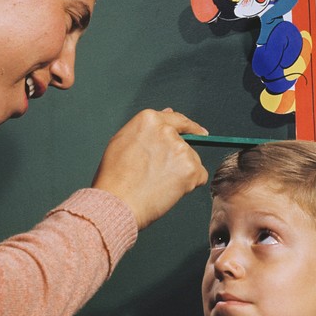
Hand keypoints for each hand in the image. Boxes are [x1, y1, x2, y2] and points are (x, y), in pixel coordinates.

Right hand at [92, 109, 208, 229]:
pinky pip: (199, 177)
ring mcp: (181, 150)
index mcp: (149, 120)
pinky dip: (189, 185)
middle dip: (177, 158)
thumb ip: (148, 128)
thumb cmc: (115, 176)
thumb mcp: (123, 141)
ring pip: (191, 161)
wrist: (117, 203)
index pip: (177, 120)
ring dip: (182, 172)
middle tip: (159, 175)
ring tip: (157, 184)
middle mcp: (167, 131)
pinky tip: (168, 190)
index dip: (189, 128)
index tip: (200, 133)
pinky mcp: (192, 169)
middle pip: (184, 144)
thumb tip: (169, 113)